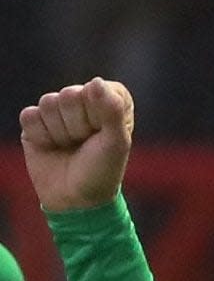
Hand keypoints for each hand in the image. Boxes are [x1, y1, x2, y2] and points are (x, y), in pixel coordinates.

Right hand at [19, 78, 134, 211]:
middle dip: (78, 125)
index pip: (98, 88)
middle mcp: (83, 101)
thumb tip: (95, 81)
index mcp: (109, 101)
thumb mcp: (117, 142)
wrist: (75, 199)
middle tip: (85, 142)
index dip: (99, 113)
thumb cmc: (102, 170)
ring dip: (60, 132)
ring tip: (69, 145)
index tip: (104, 133)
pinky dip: (41, 135)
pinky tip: (51, 147)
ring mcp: (57, 111)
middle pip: (69, 95)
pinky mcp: (34, 123)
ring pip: (48, 103)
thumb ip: (112, 110)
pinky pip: (29, 116)